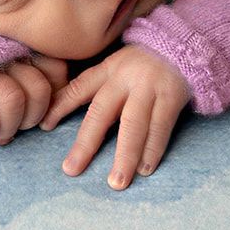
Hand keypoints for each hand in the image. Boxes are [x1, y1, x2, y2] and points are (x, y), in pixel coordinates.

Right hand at [0, 54, 68, 145]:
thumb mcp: (2, 63)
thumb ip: (28, 75)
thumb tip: (50, 113)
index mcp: (21, 46)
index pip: (55, 69)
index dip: (53, 96)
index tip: (39, 112)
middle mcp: (5, 51)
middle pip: (37, 89)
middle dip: (31, 118)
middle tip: (17, 127)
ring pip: (13, 99)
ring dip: (9, 126)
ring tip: (0, 134)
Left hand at [38, 44, 190, 189]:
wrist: (185, 47)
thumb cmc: (145, 63)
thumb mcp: (117, 65)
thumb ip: (96, 86)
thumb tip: (58, 109)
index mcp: (110, 69)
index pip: (80, 88)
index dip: (61, 106)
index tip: (44, 126)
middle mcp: (126, 78)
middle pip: (102, 112)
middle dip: (86, 143)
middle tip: (72, 170)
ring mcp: (150, 88)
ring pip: (134, 125)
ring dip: (125, 156)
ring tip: (116, 182)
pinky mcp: (172, 97)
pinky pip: (161, 127)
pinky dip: (153, 150)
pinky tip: (145, 169)